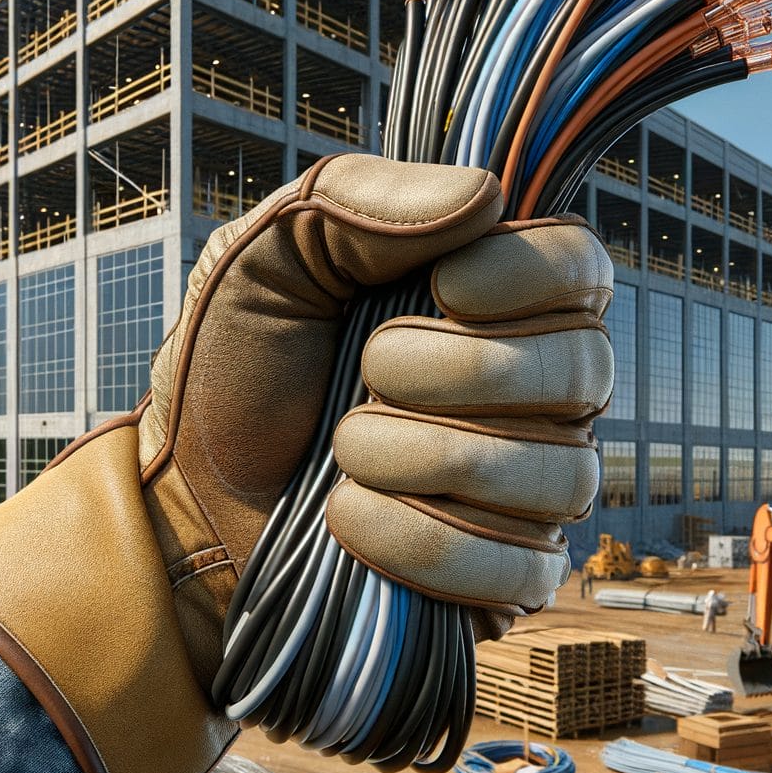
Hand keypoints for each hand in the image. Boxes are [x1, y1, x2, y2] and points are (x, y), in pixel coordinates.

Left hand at [0, 155, 608, 772]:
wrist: (188, 495)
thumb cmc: (241, 364)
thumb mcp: (271, 253)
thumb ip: (361, 200)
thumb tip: (485, 194)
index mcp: (498, 294)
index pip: (581, 267)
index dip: (524, 274)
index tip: (442, 285)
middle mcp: (540, 389)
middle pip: (583, 371)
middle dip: (457, 371)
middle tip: (367, 371)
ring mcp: (534, 489)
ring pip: (559, 475)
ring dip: (424, 458)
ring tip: (343, 449)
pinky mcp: (509, 578)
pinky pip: (522, 569)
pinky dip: (421, 543)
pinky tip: (350, 518)